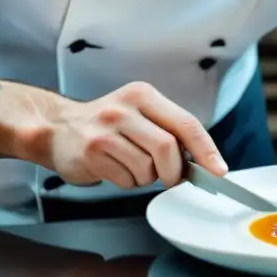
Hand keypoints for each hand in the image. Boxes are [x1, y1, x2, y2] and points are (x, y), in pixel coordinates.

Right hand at [47, 81, 226, 188]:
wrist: (57, 128)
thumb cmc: (106, 126)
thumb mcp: (139, 114)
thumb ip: (169, 131)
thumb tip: (204, 161)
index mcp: (143, 95)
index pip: (185, 123)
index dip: (206, 150)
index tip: (218, 170)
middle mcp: (124, 108)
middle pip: (168, 148)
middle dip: (173, 171)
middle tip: (168, 177)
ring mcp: (106, 130)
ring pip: (147, 168)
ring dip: (145, 177)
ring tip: (129, 165)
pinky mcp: (91, 151)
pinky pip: (125, 179)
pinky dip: (126, 182)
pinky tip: (113, 168)